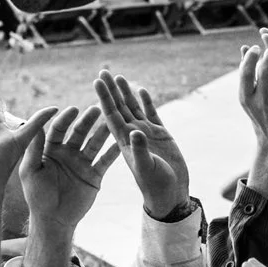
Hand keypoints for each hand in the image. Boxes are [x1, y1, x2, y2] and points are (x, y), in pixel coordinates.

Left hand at [19, 103, 111, 233]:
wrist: (53, 220)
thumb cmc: (37, 196)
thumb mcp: (31, 171)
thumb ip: (34, 149)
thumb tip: (35, 126)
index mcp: (51, 149)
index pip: (59, 129)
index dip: (66, 119)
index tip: (73, 110)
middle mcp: (68, 153)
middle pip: (79, 132)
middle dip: (88, 120)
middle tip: (97, 108)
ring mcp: (82, 163)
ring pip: (95, 143)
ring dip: (103, 132)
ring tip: (112, 121)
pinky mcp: (94, 175)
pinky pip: (105, 161)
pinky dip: (114, 152)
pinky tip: (123, 142)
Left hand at [96, 69, 190, 217]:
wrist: (171, 196)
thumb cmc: (155, 187)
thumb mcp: (145, 169)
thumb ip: (140, 151)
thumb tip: (135, 131)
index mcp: (124, 142)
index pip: (110, 115)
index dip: (104, 98)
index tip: (96, 81)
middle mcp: (132, 135)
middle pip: (119, 107)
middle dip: (111, 90)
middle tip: (103, 71)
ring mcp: (146, 134)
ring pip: (133, 108)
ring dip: (126, 93)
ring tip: (119, 77)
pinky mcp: (160, 136)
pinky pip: (151, 114)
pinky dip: (146, 102)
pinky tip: (141, 90)